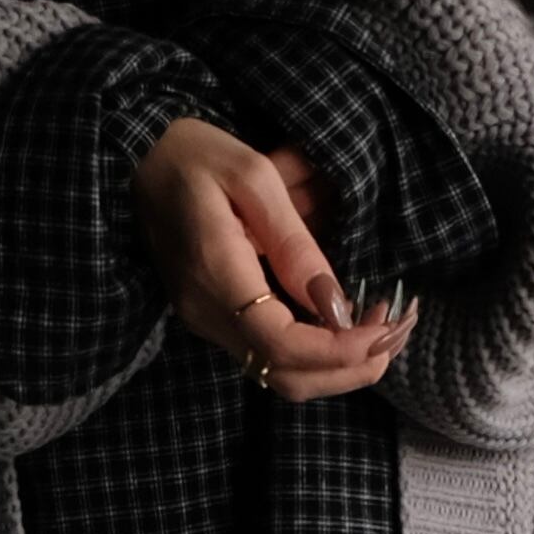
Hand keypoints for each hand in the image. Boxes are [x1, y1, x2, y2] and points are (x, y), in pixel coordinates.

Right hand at [132, 121, 417, 401]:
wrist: (135, 159)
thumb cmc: (193, 155)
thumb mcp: (252, 176)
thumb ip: (295, 241)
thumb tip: (335, 300)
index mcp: (215, 275)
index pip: (283, 345)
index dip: (340, 349)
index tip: (385, 326)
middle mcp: (207, 313)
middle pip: (287, 378)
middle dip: (351, 368)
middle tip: (398, 332)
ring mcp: (207, 322)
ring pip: (282, 376)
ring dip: (339, 367)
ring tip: (384, 331)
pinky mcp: (214, 318)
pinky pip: (271, 355)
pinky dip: (318, 353)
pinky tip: (349, 323)